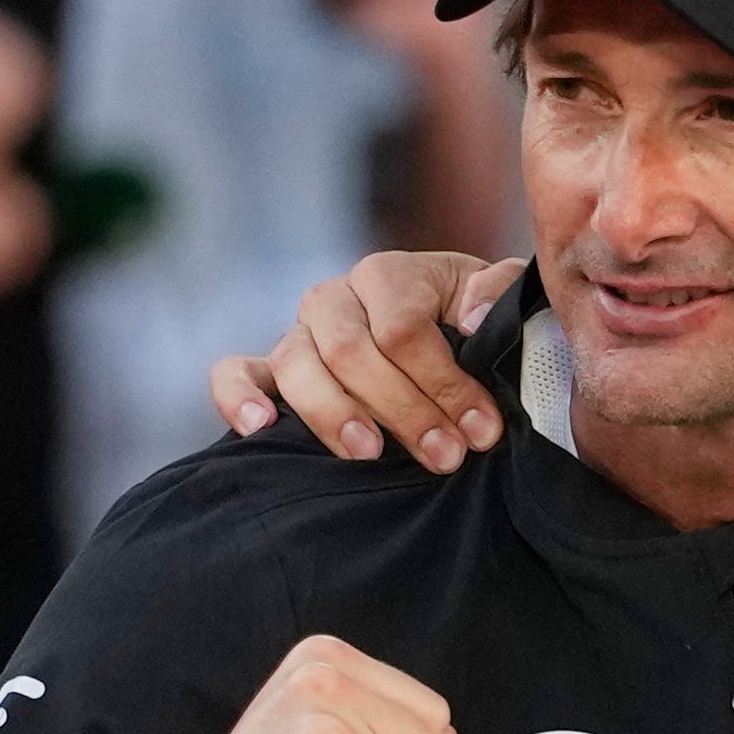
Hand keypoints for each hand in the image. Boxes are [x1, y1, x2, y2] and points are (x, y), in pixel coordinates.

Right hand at [209, 252, 524, 469]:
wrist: (441, 347)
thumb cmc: (470, 331)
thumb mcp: (497, 304)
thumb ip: (499, 292)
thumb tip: (470, 316)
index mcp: (388, 276)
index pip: (404, 329)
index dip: (444, 383)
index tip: (481, 431)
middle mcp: (334, 300)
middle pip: (351, 351)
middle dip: (403, 409)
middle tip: (443, 456)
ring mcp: (297, 335)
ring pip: (295, 364)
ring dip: (333, 414)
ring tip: (370, 455)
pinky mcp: (269, 372)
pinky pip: (234, 373)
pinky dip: (239, 397)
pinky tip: (260, 428)